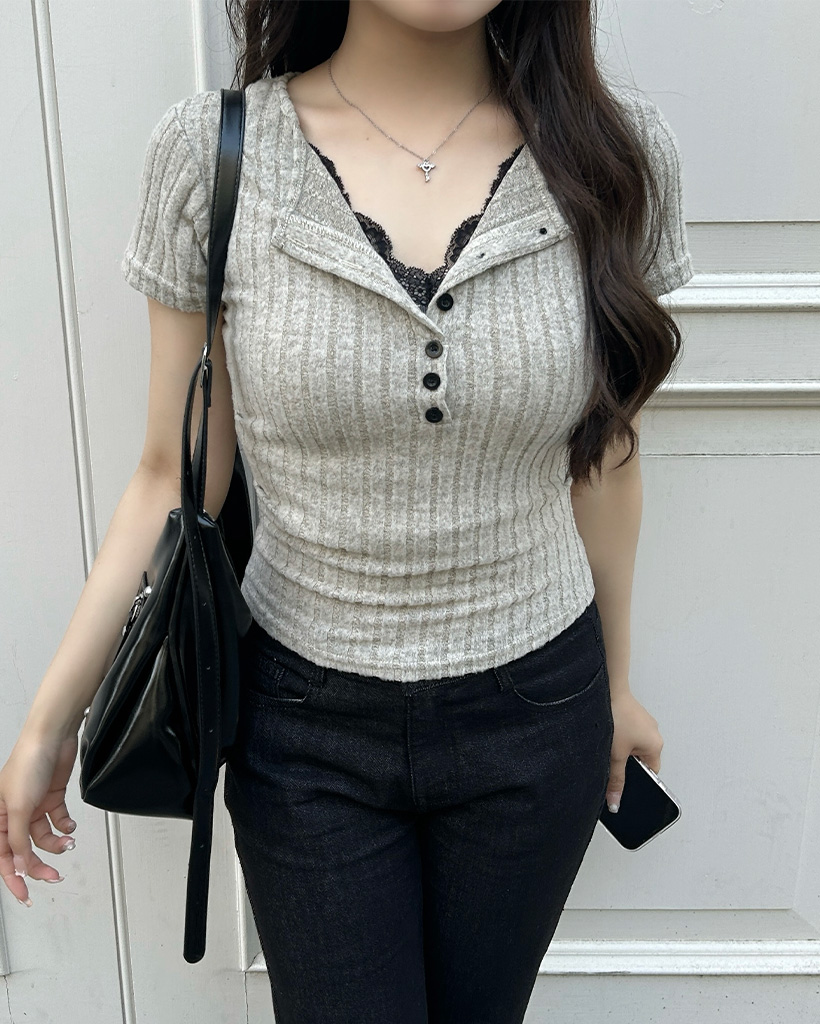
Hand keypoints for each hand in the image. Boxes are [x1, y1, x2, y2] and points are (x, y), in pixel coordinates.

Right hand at [0, 730, 78, 906]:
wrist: (53, 738)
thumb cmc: (28, 764)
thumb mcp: (19, 807)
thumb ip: (19, 840)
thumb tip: (20, 866)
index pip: (4, 857)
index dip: (13, 878)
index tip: (25, 896)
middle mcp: (14, 813)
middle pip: (25, 850)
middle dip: (40, 864)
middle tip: (55, 874)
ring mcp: (34, 806)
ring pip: (43, 837)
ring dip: (57, 842)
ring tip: (67, 840)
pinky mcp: (51, 798)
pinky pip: (58, 821)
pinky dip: (66, 825)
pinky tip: (70, 824)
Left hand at [605, 689, 662, 812]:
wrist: (606, 688)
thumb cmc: (616, 716)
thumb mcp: (614, 755)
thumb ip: (615, 780)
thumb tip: (615, 801)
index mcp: (655, 745)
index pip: (651, 774)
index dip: (638, 781)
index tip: (626, 785)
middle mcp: (653, 733)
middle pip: (641, 760)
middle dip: (627, 763)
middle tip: (614, 760)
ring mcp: (643, 722)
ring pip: (632, 745)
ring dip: (621, 748)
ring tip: (610, 742)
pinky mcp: (632, 714)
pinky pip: (628, 732)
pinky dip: (619, 735)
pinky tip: (609, 732)